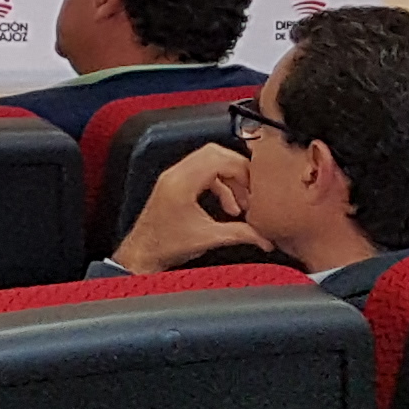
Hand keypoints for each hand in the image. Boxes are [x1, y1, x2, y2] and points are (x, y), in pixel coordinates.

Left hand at [117, 145, 252, 272]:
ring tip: (242, 202)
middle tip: (252, 188)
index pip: (217, 158)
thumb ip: (240, 234)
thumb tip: (264, 237)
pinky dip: (220, 185)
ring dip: (230, 179)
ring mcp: (173, 178)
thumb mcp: (209, 238)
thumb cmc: (165, 246)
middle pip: (214, 154)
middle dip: (238, 170)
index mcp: (182, 182)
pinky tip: (229, 206)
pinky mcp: (174, 185)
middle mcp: (175, 175)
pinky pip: (202, 174)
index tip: (255, 186)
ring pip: (208, 162)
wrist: (143, 254)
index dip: (241, 169)